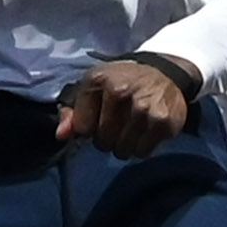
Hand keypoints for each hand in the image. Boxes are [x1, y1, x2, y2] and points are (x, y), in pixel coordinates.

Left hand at [55, 55, 197, 157]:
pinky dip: (142, 147)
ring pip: (123, 151)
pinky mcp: (164, 122)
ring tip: (130, 129)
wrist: (165, 73)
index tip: (97, 120)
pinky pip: (142, 152)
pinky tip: (145, 130)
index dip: (89, 129)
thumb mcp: (93, 88)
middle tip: (116, 126)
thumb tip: (61, 135)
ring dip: (124, 146)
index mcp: (98, 81)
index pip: (82, 127)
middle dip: (107, 139)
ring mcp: (144, 108)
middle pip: (103, 142)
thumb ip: (72, 112)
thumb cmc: (122, 82)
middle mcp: (120, 92)